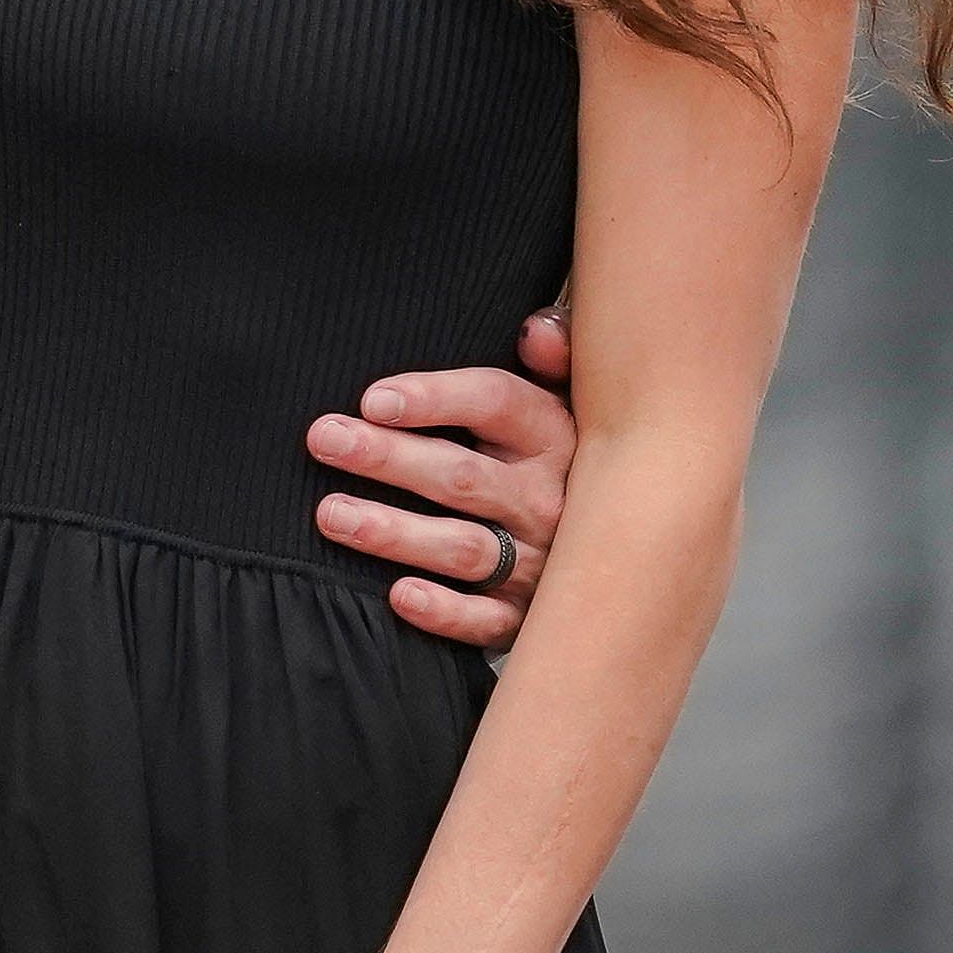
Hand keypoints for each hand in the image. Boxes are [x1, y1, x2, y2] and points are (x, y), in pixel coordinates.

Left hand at [310, 305, 571, 649]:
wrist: (628, 549)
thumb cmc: (562, 455)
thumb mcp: (571, 397)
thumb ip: (554, 356)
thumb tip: (535, 331)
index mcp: (555, 435)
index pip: (496, 404)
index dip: (434, 399)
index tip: (371, 399)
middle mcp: (549, 499)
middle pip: (462, 477)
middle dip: (389, 458)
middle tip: (324, 439)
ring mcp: (540, 562)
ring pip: (465, 549)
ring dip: (396, 533)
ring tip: (332, 514)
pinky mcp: (528, 615)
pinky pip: (488, 622)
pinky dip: (447, 612)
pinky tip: (399, 596)